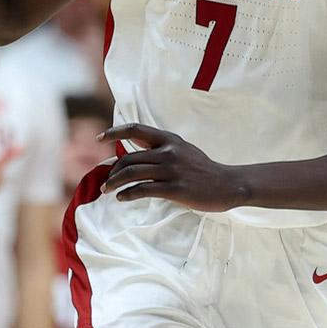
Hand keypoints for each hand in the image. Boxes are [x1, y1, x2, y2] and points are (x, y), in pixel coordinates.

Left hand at [98, 123, 244, 211]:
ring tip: (107, 190)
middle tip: (105, 182)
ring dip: (115, 182)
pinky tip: (122, 198)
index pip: (135, 129)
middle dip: (112, 171)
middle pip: (129, 157)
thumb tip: (133, 155)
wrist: (227, 184)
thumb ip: (161, 149)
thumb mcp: (182, 150)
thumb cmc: (202, 170)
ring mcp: (172, 170)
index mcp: (169, 139)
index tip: (99, 138)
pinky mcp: (175, 188)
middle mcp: (169, 151)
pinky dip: (128, 194)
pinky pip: (143, 189)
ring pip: (133, 172)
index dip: (114, 131)